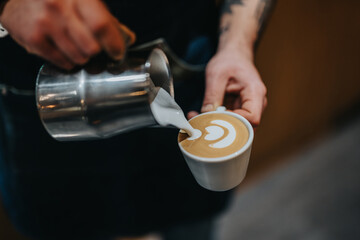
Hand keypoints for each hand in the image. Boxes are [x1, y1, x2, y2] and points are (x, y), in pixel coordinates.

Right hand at [0, 0, 135, 69]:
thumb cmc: (57, 0)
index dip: (114, 43)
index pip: (101, 25)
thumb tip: (128, 38)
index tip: (118, 53)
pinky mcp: (33, 38)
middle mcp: (60, 6)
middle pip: (91, 47)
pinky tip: (65, 51)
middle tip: (95, 50)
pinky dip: (68, 61)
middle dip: (97, 53)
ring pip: (78, 57)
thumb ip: (105, 18)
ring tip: (76, 47)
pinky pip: (62, 62)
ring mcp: (45, 23)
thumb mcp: (83, 1)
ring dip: (82, 57)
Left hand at [188, 45, 266, 127]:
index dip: (234, 123)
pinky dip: (216, 121)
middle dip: (223, 128)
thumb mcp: (216, 75)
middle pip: (245, 127)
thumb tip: (205, 115)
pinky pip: (229, 121)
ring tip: (198, 118)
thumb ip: (212, 96)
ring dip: (218, 125)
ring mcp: (248, 109)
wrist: (235, 55)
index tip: (216, 119)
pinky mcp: (239, 111)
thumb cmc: (229, 61)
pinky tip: (201, 116)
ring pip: (236, 127)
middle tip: (201, 122)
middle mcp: (256, 104)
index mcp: (255, 92)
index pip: (252, 119)